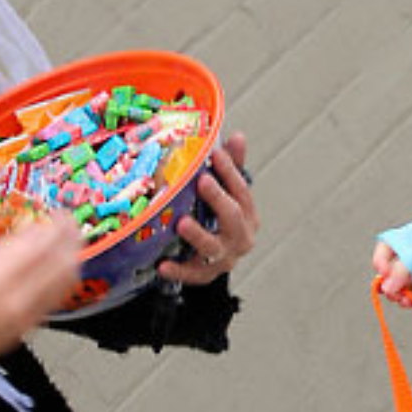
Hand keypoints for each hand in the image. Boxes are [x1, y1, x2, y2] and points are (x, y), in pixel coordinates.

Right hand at [0, 214, 81, 377]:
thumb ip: (3, 246)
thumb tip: (32, 230)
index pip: (41, 244)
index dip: (57, 225)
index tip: (60, 214)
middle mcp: (16, 297)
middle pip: (61, 261)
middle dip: (71, 238)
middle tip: (70, 225)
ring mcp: (27, 315)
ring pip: (66, 280)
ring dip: (73, 256)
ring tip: (70, 243)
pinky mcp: (31, 327)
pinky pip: (59, 297)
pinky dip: (64, 277)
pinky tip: (60, 268)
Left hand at [157, 132, 257, 285]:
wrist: (214, 261)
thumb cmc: (218, 219)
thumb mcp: (228, 194)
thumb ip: (232, 167)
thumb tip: (237, 136)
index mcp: (247, 214)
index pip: (242, 190)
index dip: (230, 171)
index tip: (216, 153)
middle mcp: (240, 237)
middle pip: (232, 217)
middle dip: (217, 198)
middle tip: (202, 181)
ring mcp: (224, 258)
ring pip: (212, 247)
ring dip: (198, 235)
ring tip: (182, 223)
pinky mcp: (205, 274)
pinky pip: (192, 274)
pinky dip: (178, 270)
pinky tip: (163, 265)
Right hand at [372, 240, 411, 306]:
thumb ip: (400, 271)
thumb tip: (385, 288)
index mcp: (406, 239)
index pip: (384, 250)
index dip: (381, 262)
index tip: (384, 274)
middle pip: (391, 270)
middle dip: (388, 283)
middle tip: (390, 291)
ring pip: (402, 284)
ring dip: (398, 293)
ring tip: (400, 298)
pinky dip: (410, 299)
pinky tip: (409, 302)